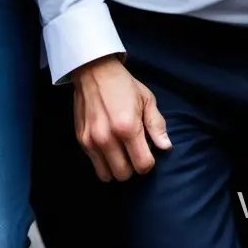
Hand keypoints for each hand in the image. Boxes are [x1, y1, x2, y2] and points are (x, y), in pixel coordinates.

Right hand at [71, 56, 171, 181]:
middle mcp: (108, 138)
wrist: (95, 72)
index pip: (142, 165)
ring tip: (121, 154)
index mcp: (128, 127)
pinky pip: (94, 165)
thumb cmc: (125, 85)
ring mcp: (92, 142)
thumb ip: (156, 125)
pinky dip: (104, 162)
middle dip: (133, 167)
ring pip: (107, 175)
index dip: (149, 162)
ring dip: (117, 168)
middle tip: (134, 153)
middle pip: (124, 174)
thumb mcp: (147, 100)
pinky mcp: (81, 141)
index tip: (148, 153)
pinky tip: (109, 148)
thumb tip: (166, 147)